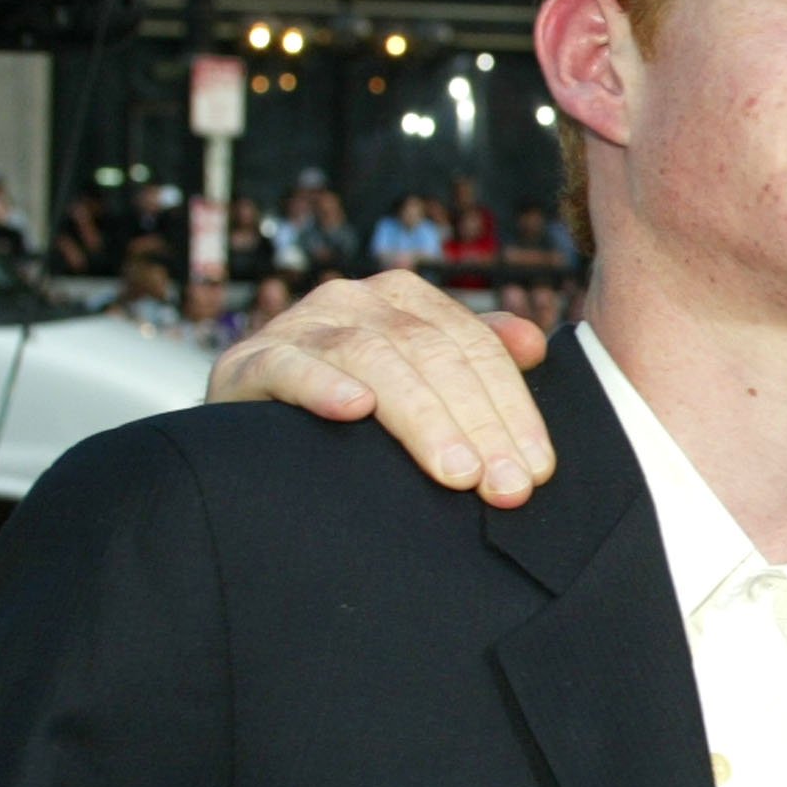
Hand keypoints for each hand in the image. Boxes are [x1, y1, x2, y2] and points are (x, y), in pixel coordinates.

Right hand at [206, 271, 554, 506]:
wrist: (250, 422)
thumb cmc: (349, 403)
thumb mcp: (417, 378)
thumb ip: (472, 358)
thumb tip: (535, 344)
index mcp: (407, 300)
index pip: (475, 348)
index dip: (512, 409)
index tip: (536, 470)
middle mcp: (357, 301)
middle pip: (434, 355)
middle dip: (478, 425)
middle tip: (504, 486)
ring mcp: (303, 325)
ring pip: (376, 359)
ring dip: (422, 418)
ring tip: (455, 472)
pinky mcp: (252, 360)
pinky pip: (291, 366)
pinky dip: (323, 385)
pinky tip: (353, 410)